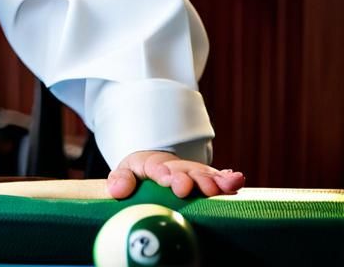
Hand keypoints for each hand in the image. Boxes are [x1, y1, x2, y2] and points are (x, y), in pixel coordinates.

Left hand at [107, 150, 244, 198]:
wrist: (152, 167)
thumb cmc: (137, 175)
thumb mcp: (124, 174)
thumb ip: (120, 180)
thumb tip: (117, 190)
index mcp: (152, 165)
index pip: (158, 168)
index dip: (165, 174)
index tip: (169, 180)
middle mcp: (174, 167)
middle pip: (185, 171)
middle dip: (193, 179)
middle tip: (201, 188)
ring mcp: (191, 173)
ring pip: (203, 175)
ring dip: (215, 180)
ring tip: (227, 186)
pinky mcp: (204, 180)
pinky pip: (216, 179)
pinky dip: (227, 181)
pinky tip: (237, 181)